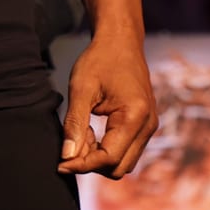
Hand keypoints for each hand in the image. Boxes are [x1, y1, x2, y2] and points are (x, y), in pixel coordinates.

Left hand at [56, 31, 157, 177]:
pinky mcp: (145, 125)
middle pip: (118, 168)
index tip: (60, 163)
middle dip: (91, 163)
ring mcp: (149, 126)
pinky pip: (126, 151)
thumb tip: (67, 158)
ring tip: (81, 133)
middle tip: (71, 143)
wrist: (121, 41)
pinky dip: (107, 149)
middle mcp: (148, 125)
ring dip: (99, 157)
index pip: (108, 158)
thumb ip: (74, 124)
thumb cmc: (101, 59)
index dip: (82, 165)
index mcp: (135, 115)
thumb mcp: (81, 88)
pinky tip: (91, 131)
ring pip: (123, 163)